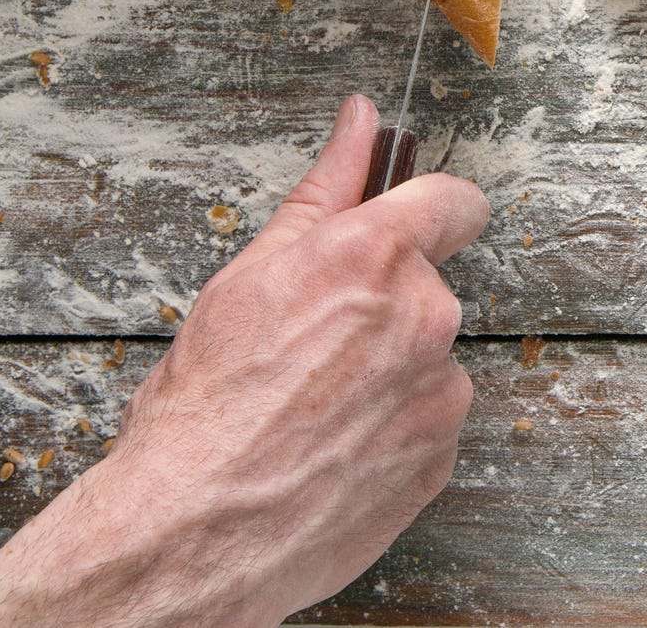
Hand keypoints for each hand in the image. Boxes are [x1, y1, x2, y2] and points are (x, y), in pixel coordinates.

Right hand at [0, 96, 489, 626]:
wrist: (193, 526)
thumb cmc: (205, 404)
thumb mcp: (251, 274)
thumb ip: (325, 188)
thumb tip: (361, 120)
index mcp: (375, 257)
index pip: (453, 201)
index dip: (435, 208)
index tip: (419, 221)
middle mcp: (424, 316)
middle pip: (425, 289)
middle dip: (380, 308)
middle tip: (309, 346)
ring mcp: (439, 392)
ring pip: (425, 361)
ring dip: (385, 374)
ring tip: (310, 409)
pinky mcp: (439, 456)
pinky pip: (424, 424)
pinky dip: (388, 431)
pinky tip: (328, 448)